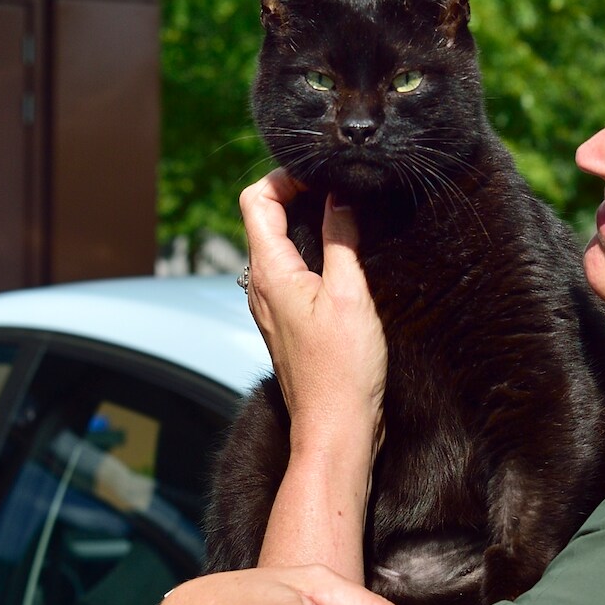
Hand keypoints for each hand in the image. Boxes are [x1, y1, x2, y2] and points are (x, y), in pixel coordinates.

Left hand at [240, 170, 385, 433]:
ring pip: (278, 244)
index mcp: (269, 272)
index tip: (323, 175)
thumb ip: (342, 239)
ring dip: (307, 222)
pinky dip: (312, 250)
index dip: (285, 176)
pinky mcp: (288, 320)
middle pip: (264, 217)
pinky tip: (344, 256)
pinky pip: (291, 270)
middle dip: (298, 193)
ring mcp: (271, 304)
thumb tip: (341, 196)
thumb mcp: (349, 294)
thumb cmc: (342, 368)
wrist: (335, 428)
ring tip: (347, 216)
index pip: (255, 199)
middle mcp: (261, 285)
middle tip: (341, 189)